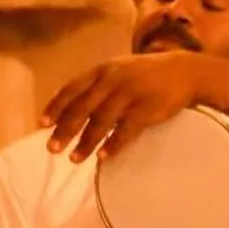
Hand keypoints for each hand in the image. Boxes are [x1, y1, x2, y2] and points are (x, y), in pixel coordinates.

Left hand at [42, 53, 205, 161]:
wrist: (187, 71)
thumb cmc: (148, 73)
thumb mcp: (120, 68)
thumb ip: (97, 83)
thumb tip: (70, 106)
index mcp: (103, 70)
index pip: (72, 89)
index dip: (55, 107)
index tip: (42, 125)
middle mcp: (114, 80)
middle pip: (82, 108)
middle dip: (65, 130)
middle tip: (52, 149)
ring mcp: (132, 94)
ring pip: (101, 122)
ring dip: (86, 142)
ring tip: (74, 159)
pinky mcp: (149, 109)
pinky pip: (126, 130)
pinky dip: (113, 144)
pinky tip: (103, 156)